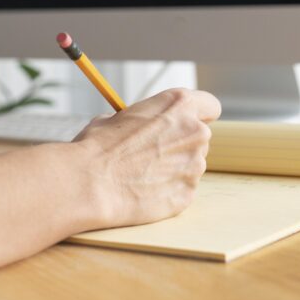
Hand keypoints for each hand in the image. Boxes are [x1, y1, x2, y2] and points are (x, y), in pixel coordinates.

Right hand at [72, 88, 220, 227]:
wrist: (89, 183)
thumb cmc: (97, 146)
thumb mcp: (118, 117)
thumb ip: (144, 119)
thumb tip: (143, 126)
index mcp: (179, 105)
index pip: (210, 106)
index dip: (197, 115)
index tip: (186, 123)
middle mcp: (195, 133)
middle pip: (200, 137)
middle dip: (181, 143)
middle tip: (153, 152)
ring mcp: (194, 166)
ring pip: (191, 165)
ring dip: (173, 167)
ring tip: (141, 173)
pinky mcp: (187, 195)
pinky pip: (182, 189)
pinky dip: (167, 190)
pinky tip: (143, 190)